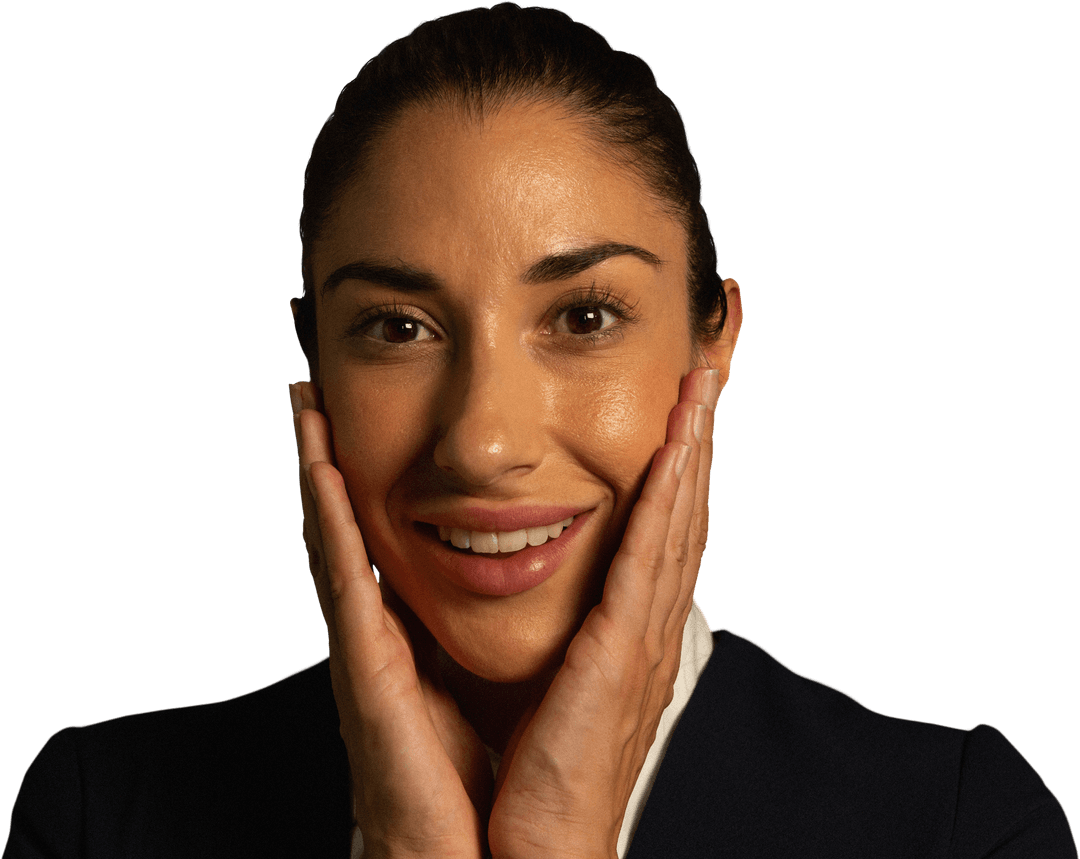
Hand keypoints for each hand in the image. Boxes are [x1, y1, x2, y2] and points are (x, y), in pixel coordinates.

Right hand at [290, 382, 492, 858]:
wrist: (491, 853)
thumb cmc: (496, 774)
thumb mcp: (509, 674)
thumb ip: (506, 625)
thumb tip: (536, 576)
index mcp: (415, 630)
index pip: (388, 535)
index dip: (364, 476)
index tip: (352, 414)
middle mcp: (382, 630)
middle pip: (349, 525)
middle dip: (324, 454)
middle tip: (304, 387)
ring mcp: (368, 648)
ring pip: (334, 537)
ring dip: (315, 465)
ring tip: (299, 402)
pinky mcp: (368, 670)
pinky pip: (344, 581)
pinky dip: (327, 521)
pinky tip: (318, 468)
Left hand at [487, 367, 719, 858]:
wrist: (537, 848)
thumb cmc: (532, 769)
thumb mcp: (546, 677)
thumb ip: (551, 622)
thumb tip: (524, 572)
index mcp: (628, 627)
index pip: (659, 526)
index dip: (675, 463)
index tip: (679, 404)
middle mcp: (649, 623)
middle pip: (682, 511)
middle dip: (696, 437)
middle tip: (706, 370)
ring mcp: (644, 635)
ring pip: (677, 519)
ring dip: (691, 447)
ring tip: (700, 383)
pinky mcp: (624, 650)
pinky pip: (650, 556)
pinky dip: (669, 496)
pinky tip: (677, 445)